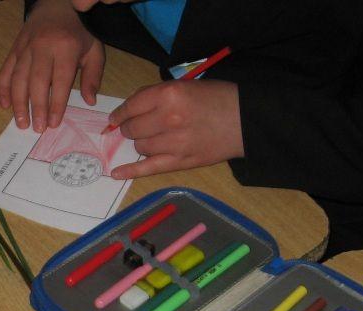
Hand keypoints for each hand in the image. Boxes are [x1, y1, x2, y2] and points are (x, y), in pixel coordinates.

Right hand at [0, 0, 104, 131]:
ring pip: (18, 78)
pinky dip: (3, 88)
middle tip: (36, 128)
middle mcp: (43, 47)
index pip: (60, 80)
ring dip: (18, 103)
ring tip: (21, 122)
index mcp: (66, 47)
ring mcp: (26, 47)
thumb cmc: (78, 31)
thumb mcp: (94, 49)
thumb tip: (89, 101)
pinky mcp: (15, 49)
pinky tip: (5, 105)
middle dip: (36, 107)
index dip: (56, 104)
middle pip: (36, 82)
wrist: (57, 4)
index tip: (53, 123)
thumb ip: (93, 76)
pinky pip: (6, 70)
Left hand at [108, 79, 243, 178]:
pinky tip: (116, 173)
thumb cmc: (218, 97)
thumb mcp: (186, 85)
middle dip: (130, 127)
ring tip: (155, 137)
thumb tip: (129, 109)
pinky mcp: (180, 161)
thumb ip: (157, 95)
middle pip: (132, 128)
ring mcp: (173, 143)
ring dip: (142, 142)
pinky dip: (130, 171)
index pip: (132, 106)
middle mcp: (168, 118)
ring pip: (140, 146)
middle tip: (138, 126)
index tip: (116, 118)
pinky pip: (147, 168)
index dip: (120, 113)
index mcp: (169, 95)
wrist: (246, 119)